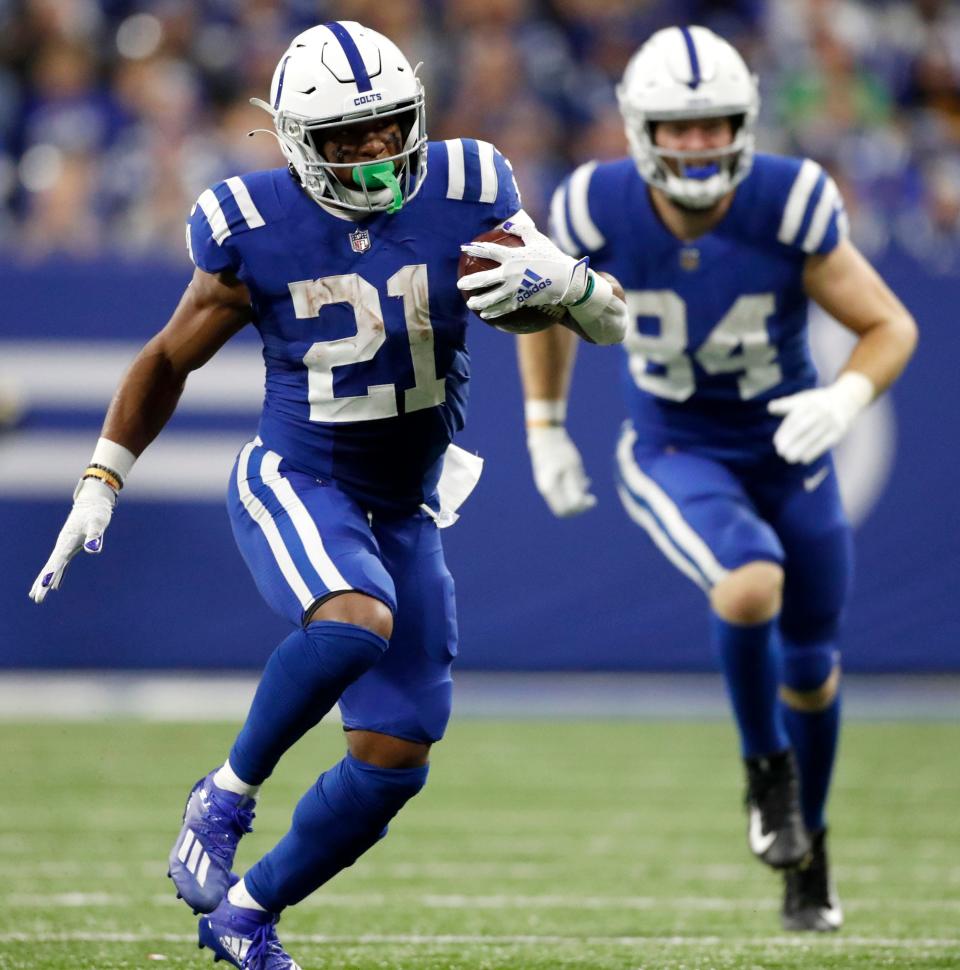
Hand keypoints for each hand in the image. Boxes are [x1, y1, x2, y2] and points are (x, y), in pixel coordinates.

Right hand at [29, 478, 116, 602]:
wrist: (93, 502)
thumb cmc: (96, 512)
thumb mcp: (98, 522)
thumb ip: (95, 536)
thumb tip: (93, 550)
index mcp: (67, 541)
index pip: (57, 561)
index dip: (50, 575)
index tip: (44, 588)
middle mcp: (63, 545)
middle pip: (51, 566)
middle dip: (43, 583)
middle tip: (36, 599)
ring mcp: (66, 546)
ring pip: (53, 566)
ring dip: (46, 581)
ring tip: (36, 596)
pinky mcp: (71, 546)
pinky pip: (62, 564)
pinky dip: (58, 575)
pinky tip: (55, 586)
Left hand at [458, 221, 589, 319]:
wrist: (567, 279)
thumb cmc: (552, 257)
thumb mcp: (538, 239)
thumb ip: (522, 230)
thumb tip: (508, 224)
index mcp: (513, 256)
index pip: (489, 251)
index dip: (475, 249)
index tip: (463, 248)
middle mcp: (511, 273)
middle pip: (485, 278)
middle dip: (471, 281)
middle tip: (459, 284)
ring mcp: (515, 289)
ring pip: (492, 297)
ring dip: (479, 301)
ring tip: (470, 304)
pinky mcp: (522, 300)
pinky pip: (504, 307)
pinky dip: (494, 311)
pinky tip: (486, 315)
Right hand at [527, 425, 596, 516]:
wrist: (547, 433)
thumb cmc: (560, 449)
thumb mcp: (572, 468)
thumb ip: (575, 487)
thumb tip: (580, 504)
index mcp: (549, 488)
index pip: (564, 510)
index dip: (579, 509)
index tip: (591, 499)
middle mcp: (545, 489)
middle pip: (563, 508)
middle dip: (579, 505)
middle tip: (593, 499)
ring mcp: (546, 484)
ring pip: (564, 500)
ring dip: (577, 496)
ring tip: (588, 483)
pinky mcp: (549, 478)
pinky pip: (562, 491)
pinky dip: (573, 489)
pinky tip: (585, 480)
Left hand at [768, 372, 873, 464]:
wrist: (847, 399)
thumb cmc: (817, 402)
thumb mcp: (802, 399)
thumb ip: (786, 404)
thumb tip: (770, 407)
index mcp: (809, 402)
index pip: (795, 418)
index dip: (785, 431)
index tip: (777, 443)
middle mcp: (821, 410)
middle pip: (804, 426)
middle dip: (791, 440)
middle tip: (780, 452)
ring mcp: (831, 420)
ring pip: (814, 436)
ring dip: (801, 448)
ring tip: (789, 459)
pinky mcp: (840, 431)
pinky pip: (826, 442)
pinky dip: (814, 452)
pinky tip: (803, 459)